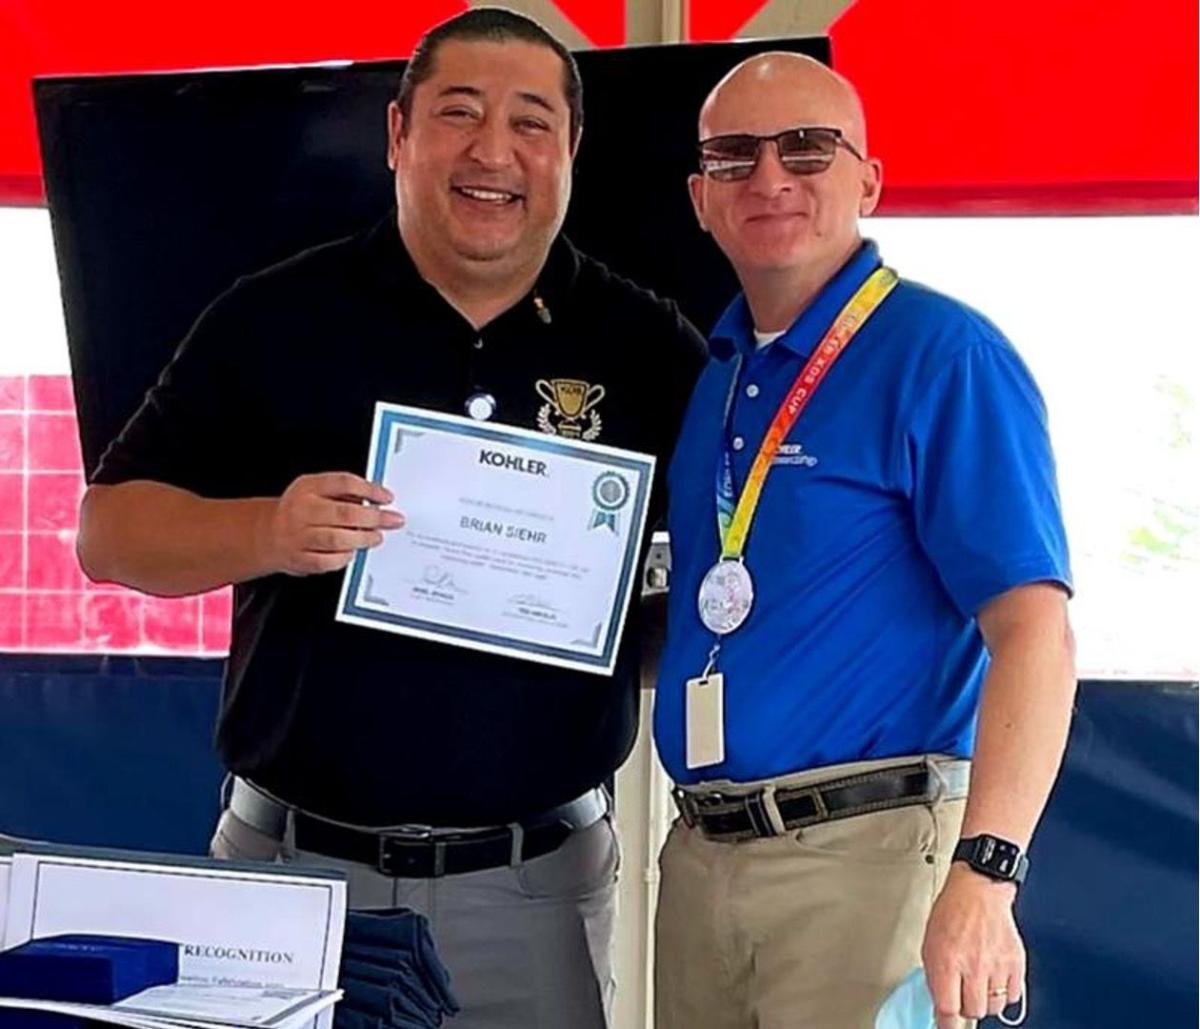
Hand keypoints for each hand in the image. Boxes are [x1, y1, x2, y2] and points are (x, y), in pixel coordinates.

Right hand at [259, 472, 403, 575]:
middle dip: (374, 518)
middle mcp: (302, 510)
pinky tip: (352, 551)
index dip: (369, 490)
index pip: (344, 483)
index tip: (387, 497)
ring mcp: (299, 536)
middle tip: (391, 520)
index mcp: (308, 487)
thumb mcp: (315, 489)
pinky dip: (344, 557)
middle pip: (344, 513)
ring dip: (362, 538)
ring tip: (376, 537)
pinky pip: (328, 561)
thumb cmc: (300, 510)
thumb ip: (342, 492)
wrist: (269, 533)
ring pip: (337, 539)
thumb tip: (376, 499)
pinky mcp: (300, 559)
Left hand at [922, 864, 1024, 1026]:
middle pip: (973, 1011)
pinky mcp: (1016, 964)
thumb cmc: (951, 912)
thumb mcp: (930, 943)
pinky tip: (994, 978)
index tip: (946, 1026)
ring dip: (985, 1000)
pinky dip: (1004, 993)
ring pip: (994, 1007)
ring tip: (978, 983)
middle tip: (962, 995)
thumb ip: (935, 976)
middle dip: (965, 1007)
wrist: (979, 890)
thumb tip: (939, 1004)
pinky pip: (1013, 996)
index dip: (946, 1023)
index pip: (948, 1009)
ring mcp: (997, 966)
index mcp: (946, 961)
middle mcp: (973, 966)